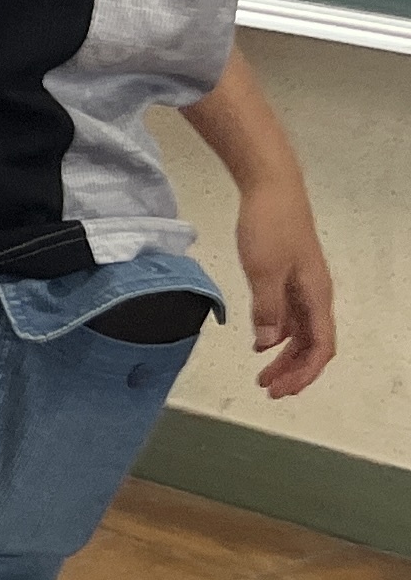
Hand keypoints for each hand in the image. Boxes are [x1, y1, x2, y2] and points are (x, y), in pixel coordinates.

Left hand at [233, 178, 338, 398]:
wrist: (271, 189)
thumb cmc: (270, 226)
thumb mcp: (263, 270)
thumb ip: (267, 308)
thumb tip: (267, 344)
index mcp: (316, 296)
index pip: (320, 346)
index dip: (304, 372)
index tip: (282, 390)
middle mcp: (315, 295)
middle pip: (311, 344)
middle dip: (293, 370)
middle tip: (267, 390)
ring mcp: (303, 286)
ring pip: (299, 331)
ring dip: (284, 355)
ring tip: (262, 374)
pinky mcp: (289, 276)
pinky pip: (288, 315)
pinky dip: (277, 333)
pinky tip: (260, 344)